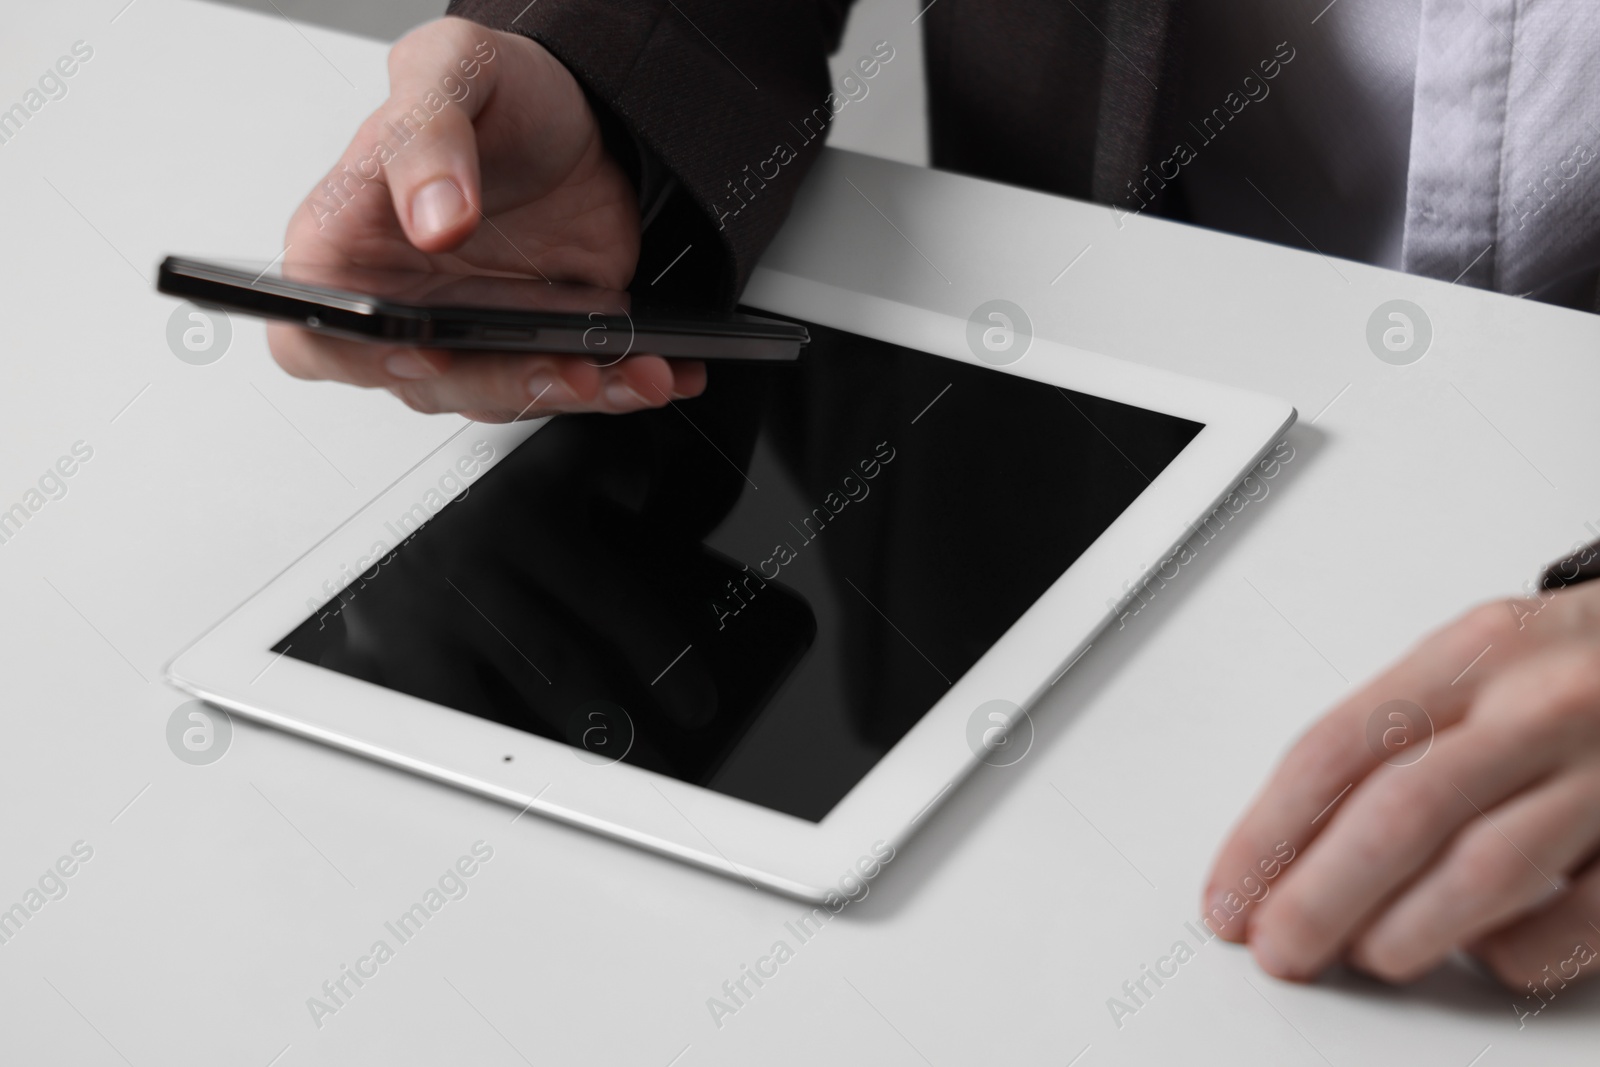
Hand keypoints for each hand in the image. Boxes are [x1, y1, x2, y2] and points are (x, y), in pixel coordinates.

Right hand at [267, 17, 704, 421]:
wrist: (584, 111)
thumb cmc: (496, 92)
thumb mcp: (449, 70)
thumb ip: (425, 136)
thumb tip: (433, 217)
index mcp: (344, 246)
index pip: (314, 334)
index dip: (356, 358)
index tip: (421, 349)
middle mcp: (405, 302)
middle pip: (428, 384)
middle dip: (504, 385)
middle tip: (564, 366)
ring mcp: (474, 330)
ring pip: (508, 396)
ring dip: (575, 392)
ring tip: (635, 370)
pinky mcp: (541, 340)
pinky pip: (571, 382)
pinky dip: (620, 384)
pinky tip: (660, 370)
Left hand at [1204, 578, 1599, 989]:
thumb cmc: (1572, 666)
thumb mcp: (1477, 660)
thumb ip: (1392, 734)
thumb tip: (1287, 848)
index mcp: (1474, 651)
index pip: (1339, 747)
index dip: (1268, 833)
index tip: (1231, 893)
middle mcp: (1542, 706)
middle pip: (1400, 814)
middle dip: (1320, 898)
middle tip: (1278, 947)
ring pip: (1484, 872)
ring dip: (1403, 932)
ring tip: (1365, 954)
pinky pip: (1574, 925)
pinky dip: (1509, 953)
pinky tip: (1475, 949)